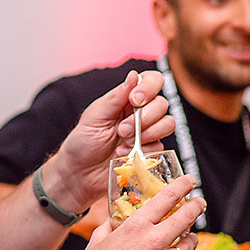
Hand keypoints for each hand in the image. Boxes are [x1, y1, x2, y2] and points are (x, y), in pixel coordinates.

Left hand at [43, 70, 172, 210]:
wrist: (81, 174)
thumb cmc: (83, 142)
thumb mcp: (96, 116)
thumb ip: (117, 96)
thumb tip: (134, 74)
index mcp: (127, 98)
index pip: (153, 81)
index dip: (149, 88)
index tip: (134, 100)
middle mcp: (141, 112)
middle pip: (162, 104)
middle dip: (143, 117)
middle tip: (121, 130)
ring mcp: (148, 132)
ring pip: (168, 123)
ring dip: (147, 133)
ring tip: (124, 141)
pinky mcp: (150, 151)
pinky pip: (161, 145)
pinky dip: (143, 149)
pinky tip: (124, 154)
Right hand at [61, 174, 203, 249]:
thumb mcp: (98, 241)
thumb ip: (112, 226)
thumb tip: (117, 218)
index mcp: (135, 226)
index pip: (167, 197)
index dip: (182, 185)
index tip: (189, 181)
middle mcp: (153, 242)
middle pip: (187, 216)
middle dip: (196, 206)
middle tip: (199, 203)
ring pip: (191, 244)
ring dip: (189, 239)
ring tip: (184, 240)